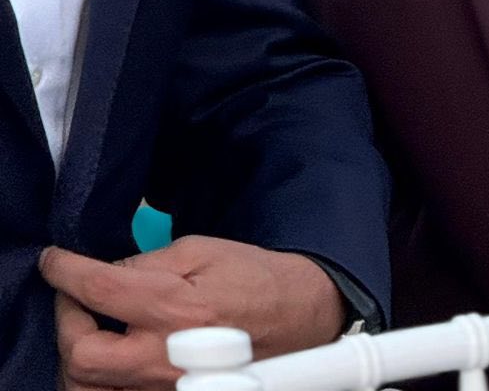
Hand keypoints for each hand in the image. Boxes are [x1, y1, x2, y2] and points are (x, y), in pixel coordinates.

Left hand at [41, 237, 346, 387]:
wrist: (297, 316)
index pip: (100, 289)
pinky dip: (98, 379)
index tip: (53, 260)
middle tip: (72, 298)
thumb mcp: (203, 250)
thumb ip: (150, 261)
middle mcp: (163, 357)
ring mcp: (162, 387)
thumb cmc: (253, 277)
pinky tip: (108, 354)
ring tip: (87, 328)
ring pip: (89, 388)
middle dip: (65, 321)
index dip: (66, 272)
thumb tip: (108, 272)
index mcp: (174, 308)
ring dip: (77, 356)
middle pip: (81, 355)